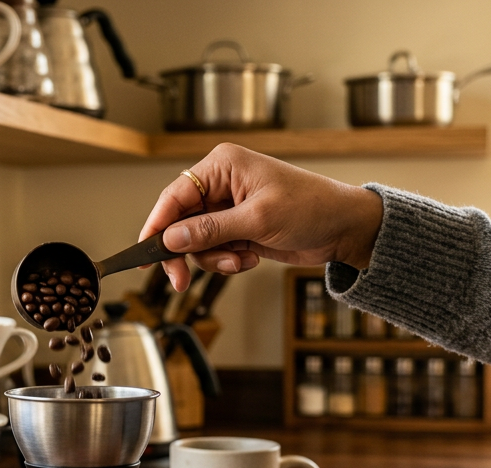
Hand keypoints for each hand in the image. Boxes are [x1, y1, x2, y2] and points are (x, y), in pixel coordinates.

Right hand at [139, 143, 384, 291]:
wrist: (344, 228)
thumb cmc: (311, 207)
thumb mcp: (257, 219)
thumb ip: (211, 230)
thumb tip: (171, 239)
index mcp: (223, 166)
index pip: (175, 195)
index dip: (157, 225)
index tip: (146, 252)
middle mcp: (221, 183)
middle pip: (180, 222)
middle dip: (186, 251)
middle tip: (179, 279)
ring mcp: (229, 208)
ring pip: (196, 241)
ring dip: (213, 258)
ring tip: (239, 261)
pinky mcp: (238, 228)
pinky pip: (215, 250)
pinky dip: (227, 260)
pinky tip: (250, 258)